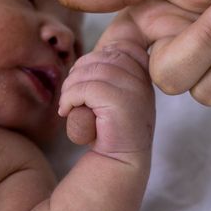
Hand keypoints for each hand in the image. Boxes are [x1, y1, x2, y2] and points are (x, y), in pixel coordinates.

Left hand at [58, 15, 154, 157]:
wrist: (118, 164)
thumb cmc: (109, 129)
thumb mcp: (114, 93)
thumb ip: (110, 71)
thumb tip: (95, 51)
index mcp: (144, 73)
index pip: (119, 47)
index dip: (94, 59)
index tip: (85, 82)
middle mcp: (143, 79)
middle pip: (101, 56)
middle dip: (78, 72)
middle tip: (71, 96)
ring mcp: (135, 90)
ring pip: (90, 71)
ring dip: (70, 88)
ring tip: (68, 105)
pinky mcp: (120, 103)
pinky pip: (85, 88)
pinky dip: (69, 99)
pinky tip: (67, 112)